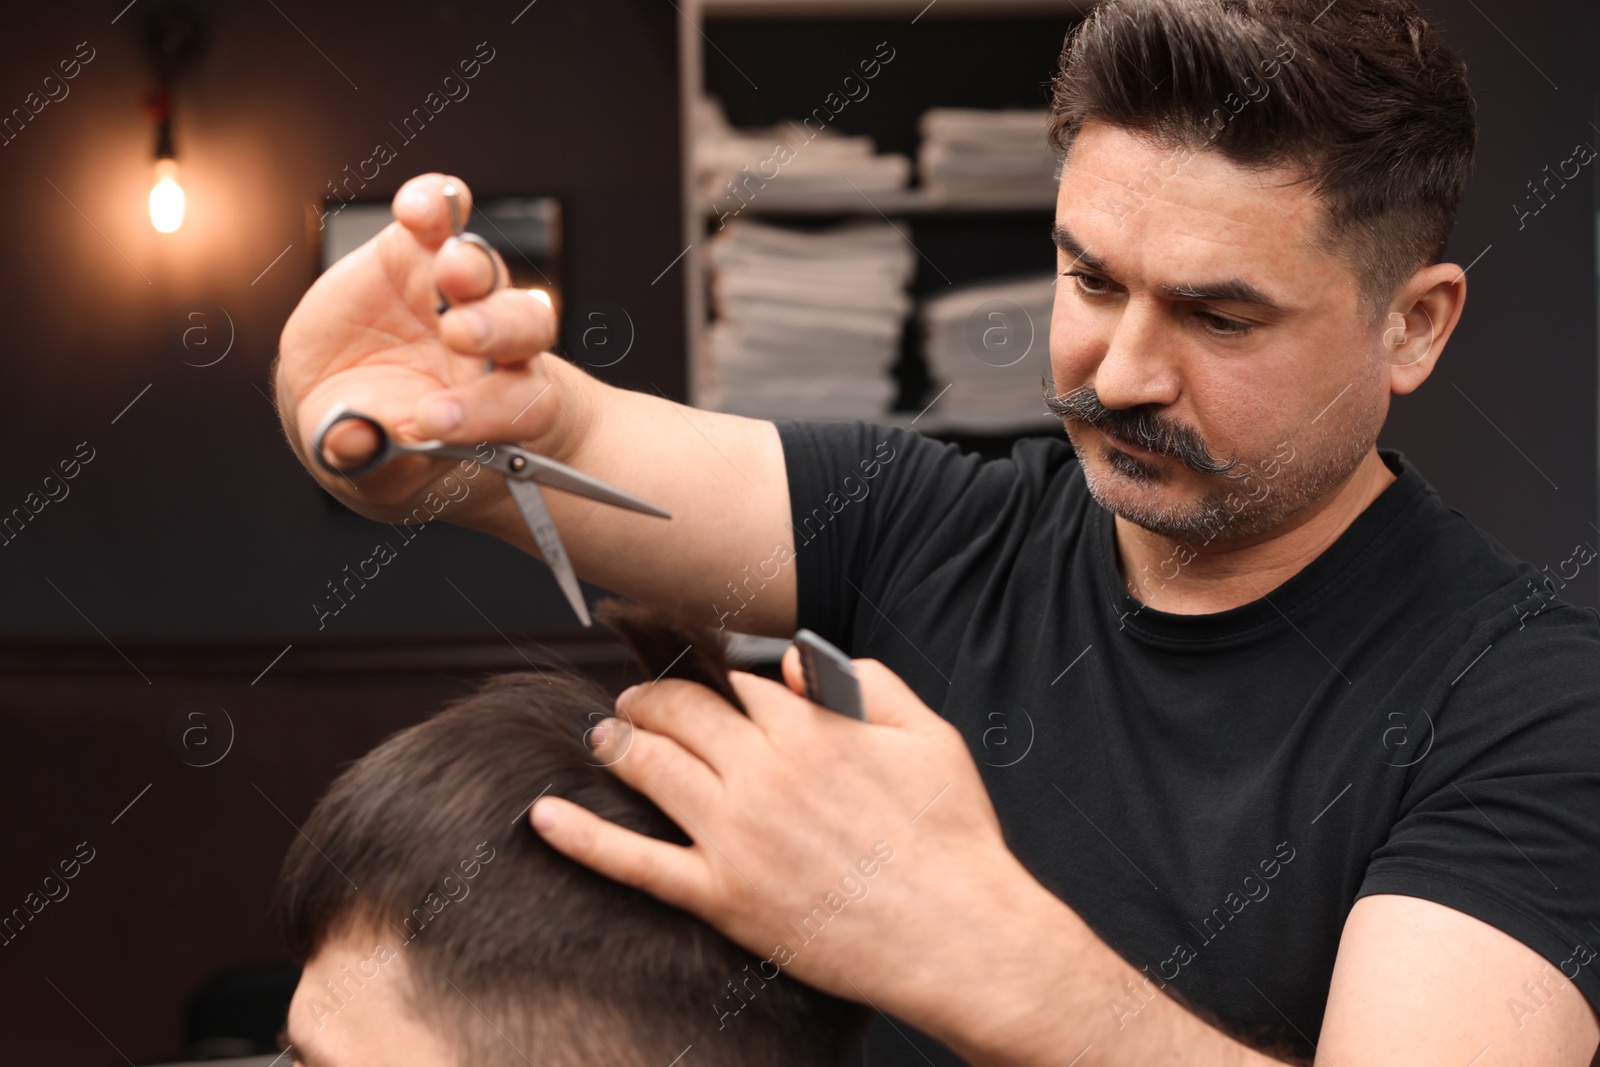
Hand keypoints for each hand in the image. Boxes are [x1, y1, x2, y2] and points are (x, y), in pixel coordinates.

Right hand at [276, 173, 565, 523]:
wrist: (353, 402)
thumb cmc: (383, 441)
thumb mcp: (373, 471)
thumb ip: (372, 463)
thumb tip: (356, 441)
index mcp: (502, 406)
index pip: (524, 403)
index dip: (493, 411)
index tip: (437, 422)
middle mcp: (494, 346)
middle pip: (524, 327)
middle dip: (498, 328)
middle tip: (460, 335)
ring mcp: (456, 294)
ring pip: (484, 272)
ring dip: (470, 267)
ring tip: (448, 270)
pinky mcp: (415, 252)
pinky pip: (437, 219)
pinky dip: (435, 203)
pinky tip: (418, 208)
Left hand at [530, 650, 1041, 1031]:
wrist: (957, 933)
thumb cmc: (952, 836)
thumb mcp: (930, 736)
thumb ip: (870, 682)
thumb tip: (803, 659)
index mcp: (811, 729)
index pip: (738, 680)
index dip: (715, 670)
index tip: (702, 670)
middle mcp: (763, 774)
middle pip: (682, 713)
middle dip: (651, 699)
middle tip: (635, 701)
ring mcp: (736, 837)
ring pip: (651, 768)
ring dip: (618, 741)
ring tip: (604, 734)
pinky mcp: (722, 896)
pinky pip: (635, 863)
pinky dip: (581, 837)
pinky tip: (543, 815)